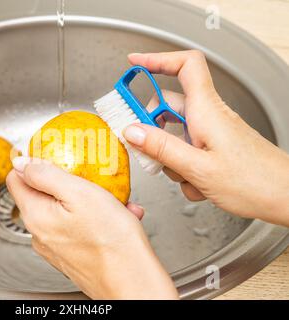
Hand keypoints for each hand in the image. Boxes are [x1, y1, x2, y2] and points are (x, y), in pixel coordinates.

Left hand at [6, 157, 178, 299]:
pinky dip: (96, 218)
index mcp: (35, 215)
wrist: (132, 281)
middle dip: (67, 182)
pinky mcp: (71, 254)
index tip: (49, 154)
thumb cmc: (110, 240)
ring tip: (112, 200)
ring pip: (65, 210)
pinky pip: (78, 226)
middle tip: (90, 177)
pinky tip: (119, 216)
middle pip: (43, 193)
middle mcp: (40, 233)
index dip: (30, 162)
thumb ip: (44, 175)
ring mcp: (55, 246)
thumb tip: (20, 163)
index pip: (15, 178)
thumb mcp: (78, 192)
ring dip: (87, 199)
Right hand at [124, 50, 288, 225]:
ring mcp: (211, 132)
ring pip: (175, 133)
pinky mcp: (214, 147)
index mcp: (206, 110)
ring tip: (183, 176)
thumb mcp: (198, 168)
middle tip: (145, 148)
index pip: (184, 65)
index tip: (135, 65)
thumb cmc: (254, 182)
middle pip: (169, 106)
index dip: (158, 59)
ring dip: (170, 157)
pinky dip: (184, 168)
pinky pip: (188, 150)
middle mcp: (209, 116)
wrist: (284, 197)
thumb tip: (132, 130)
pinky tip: (197, 184)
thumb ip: (162, 148)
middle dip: (152, 128)